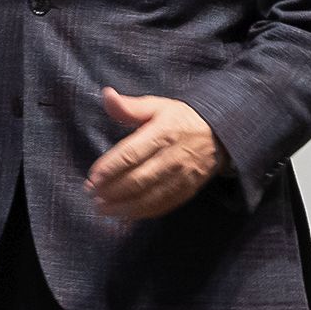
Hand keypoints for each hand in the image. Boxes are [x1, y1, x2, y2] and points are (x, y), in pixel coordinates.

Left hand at [85, 89, 224, 220]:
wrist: (219, 134)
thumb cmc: (180, 119)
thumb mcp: (156, 106)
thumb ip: (129, 106)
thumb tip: (106, 95)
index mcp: (163, 133)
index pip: (131, 154)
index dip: (110, 168)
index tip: (92, 177)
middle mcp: (173, 157)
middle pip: (138, 180)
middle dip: (111, 190)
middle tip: (91, 194)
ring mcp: (182, 177)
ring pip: (149, 198)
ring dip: (122, 206)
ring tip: (101, 208)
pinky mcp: (187, 191)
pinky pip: (162, 206)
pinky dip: (141, 213)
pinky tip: (123, 214)